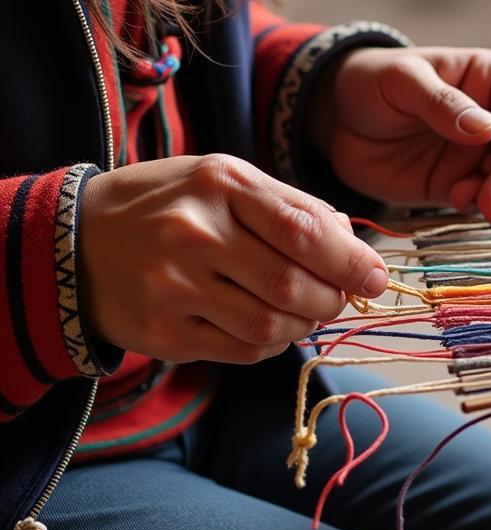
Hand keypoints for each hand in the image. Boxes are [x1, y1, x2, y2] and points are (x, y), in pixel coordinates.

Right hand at [78, 155, 389, 363]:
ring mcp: (173, 286)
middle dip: (333, 299)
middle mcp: (194, 233)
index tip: (376, 278)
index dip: (350, 261)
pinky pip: (241, 350)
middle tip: (342, 298)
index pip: (303, 229)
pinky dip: (271, 344)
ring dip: (304, 325)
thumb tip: (352, 242)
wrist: (74, 241)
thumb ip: (290, 205)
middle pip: (291, 284)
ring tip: (308, 311)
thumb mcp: (224, 179)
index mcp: (220, 183)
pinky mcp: (162, 332)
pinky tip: (270, 326)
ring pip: (270, 326)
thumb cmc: (168, 204)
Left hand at [310, 48, 490, 222]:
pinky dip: (478, 204)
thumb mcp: (402, 80)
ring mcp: (476, 154)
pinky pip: (483, 198)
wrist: (332, 119)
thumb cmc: (370, 82)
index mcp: (489, 79)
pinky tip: (457, 200)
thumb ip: (442, 102)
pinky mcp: (456, 183)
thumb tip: (487, 128)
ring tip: (479, 205)